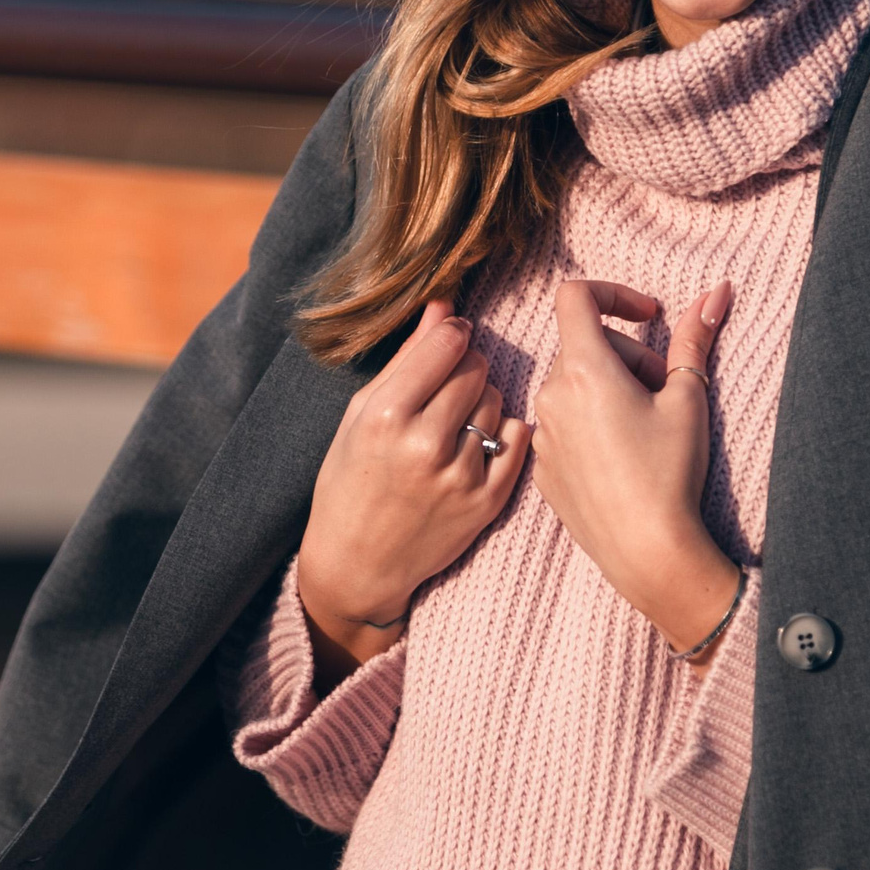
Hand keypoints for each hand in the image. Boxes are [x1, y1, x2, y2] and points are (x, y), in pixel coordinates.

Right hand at [299, 299, 530, 686]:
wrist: (358, 563)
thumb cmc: (350, 481)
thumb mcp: (361, 415)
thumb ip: (406, 360)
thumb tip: (444, 306)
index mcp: (386, 416)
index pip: (447, 343)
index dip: (452, 334)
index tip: (448, 340)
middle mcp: (425, 445)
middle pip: (477, 368)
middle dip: (465, 368)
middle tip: (445, 389)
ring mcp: (460, 476)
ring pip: (498, 402)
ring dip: (482, 403)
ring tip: (452, 425)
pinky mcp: (487, 502)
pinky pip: (518, 439)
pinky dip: (502, 434)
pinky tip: (475, 445)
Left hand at [529, 279, 740, 668]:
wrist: (647, 551)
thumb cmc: (669, 472)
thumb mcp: (688, 399)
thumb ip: (694, 339)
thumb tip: (716, 291)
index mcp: (584, 370)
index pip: (575, 296)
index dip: (614, 293)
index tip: (648, 317)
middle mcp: (550, 397)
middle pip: (582, 346)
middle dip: (627, 354)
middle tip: (663, 388)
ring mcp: (542, 435)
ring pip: (571, 386)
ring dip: (607, 388)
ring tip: (645, 425)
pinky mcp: (541, 468)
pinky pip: (562, 425)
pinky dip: (590, 423)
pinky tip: (624, 456)